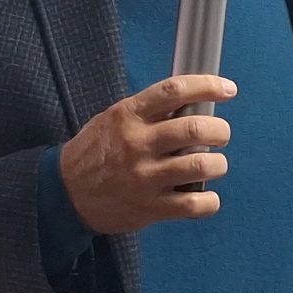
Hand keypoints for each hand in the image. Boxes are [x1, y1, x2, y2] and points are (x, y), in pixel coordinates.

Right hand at [58, 75, 234, 233]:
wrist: (64, 192)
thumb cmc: (94, 152)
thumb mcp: (114, 120)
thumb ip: (148, 112)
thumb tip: (191, 102)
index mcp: (129, 116)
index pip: (175, 91)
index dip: (208, 86)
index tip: (227, 89)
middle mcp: (138, 144)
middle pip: (195, 128)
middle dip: (220, 130)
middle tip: (220, 134)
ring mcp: (144, 177)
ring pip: (201, 165)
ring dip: (218, 164)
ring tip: (214, 164)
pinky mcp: (149, 207)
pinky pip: (193, 204)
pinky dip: (209, 200)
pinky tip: (206, 195)